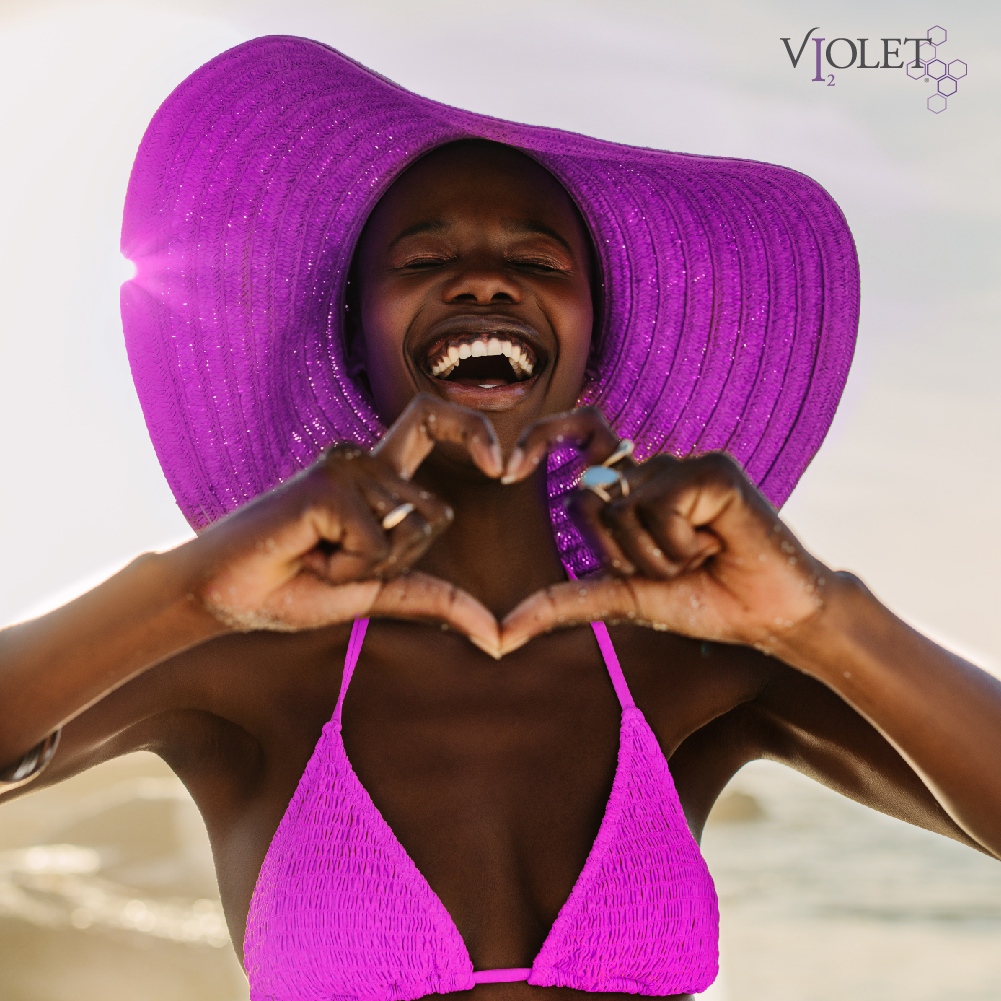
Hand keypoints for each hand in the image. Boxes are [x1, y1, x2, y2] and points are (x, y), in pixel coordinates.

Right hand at [182, 395, 504, 652]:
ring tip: (315, 556)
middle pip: (436, 513)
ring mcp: (344, 466)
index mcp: (376, 475)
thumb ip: (436, 599)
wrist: (223, 596)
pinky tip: (306, 553)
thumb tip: (498, 637)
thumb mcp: (378, 592)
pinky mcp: (326, 484)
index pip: (434, 421)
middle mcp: (363, 460)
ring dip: (366, 566)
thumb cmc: (293, 588)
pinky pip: (375, 542)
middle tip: (338, 562)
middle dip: (400, 560)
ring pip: (407, 530)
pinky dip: (348, 566)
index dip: (474, 430)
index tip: (502, 465)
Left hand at [499, 408, 830, 655]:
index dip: (542, 437)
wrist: (768, 618)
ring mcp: (682, 464)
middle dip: (619, 556)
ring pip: (622, 508)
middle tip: (671, 566)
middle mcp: (652, 469)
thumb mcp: (622, 599)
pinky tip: (717, 546)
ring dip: (656, 557)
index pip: (580, 435)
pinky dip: (681, 546)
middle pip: (586, 498)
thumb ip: (564, 603)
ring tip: (699, 558)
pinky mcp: (712, 469)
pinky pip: (661, 507)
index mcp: (631, 488)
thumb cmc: (701, 601)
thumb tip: (499, 633)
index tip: (506, 469)